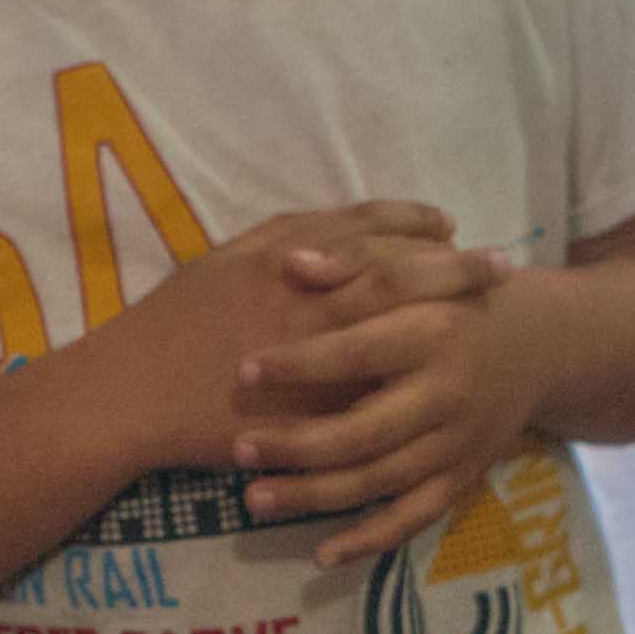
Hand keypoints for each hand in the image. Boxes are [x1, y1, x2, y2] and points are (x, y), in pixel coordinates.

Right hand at [101, 205, 509, 476]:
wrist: (133, 394)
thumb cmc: (171, 323)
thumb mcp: (223, 261)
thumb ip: (279, 242)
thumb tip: (329, 233)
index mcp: (285, 257)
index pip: (369, 233)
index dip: (416, 227)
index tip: (450, 226)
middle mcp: (309, 299)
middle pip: (402, 274)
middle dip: (455, 268)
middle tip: (501, 267)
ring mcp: (317, 356)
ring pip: (399, 329)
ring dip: (448, 319)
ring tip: (486, 317)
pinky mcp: (313, 407)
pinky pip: (375, 391)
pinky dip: (412, 382)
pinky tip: (440, 381)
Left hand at [229, 248, 553, 569]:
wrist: (536, 342)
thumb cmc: (454, 297)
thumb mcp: (417, 267)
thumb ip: (356, 263)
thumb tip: (292, 264)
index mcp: (433, 332)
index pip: (358, 352)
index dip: (299, 364)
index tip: (243, 371)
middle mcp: (448, 394)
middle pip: (364, 431)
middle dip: (296, 445)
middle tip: (240, 448)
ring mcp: (457, 443)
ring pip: (380, 481)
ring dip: (314, 495)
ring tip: (254, 497)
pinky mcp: (463, 477)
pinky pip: (415, 518)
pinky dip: (371, 540)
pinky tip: (323, 555)